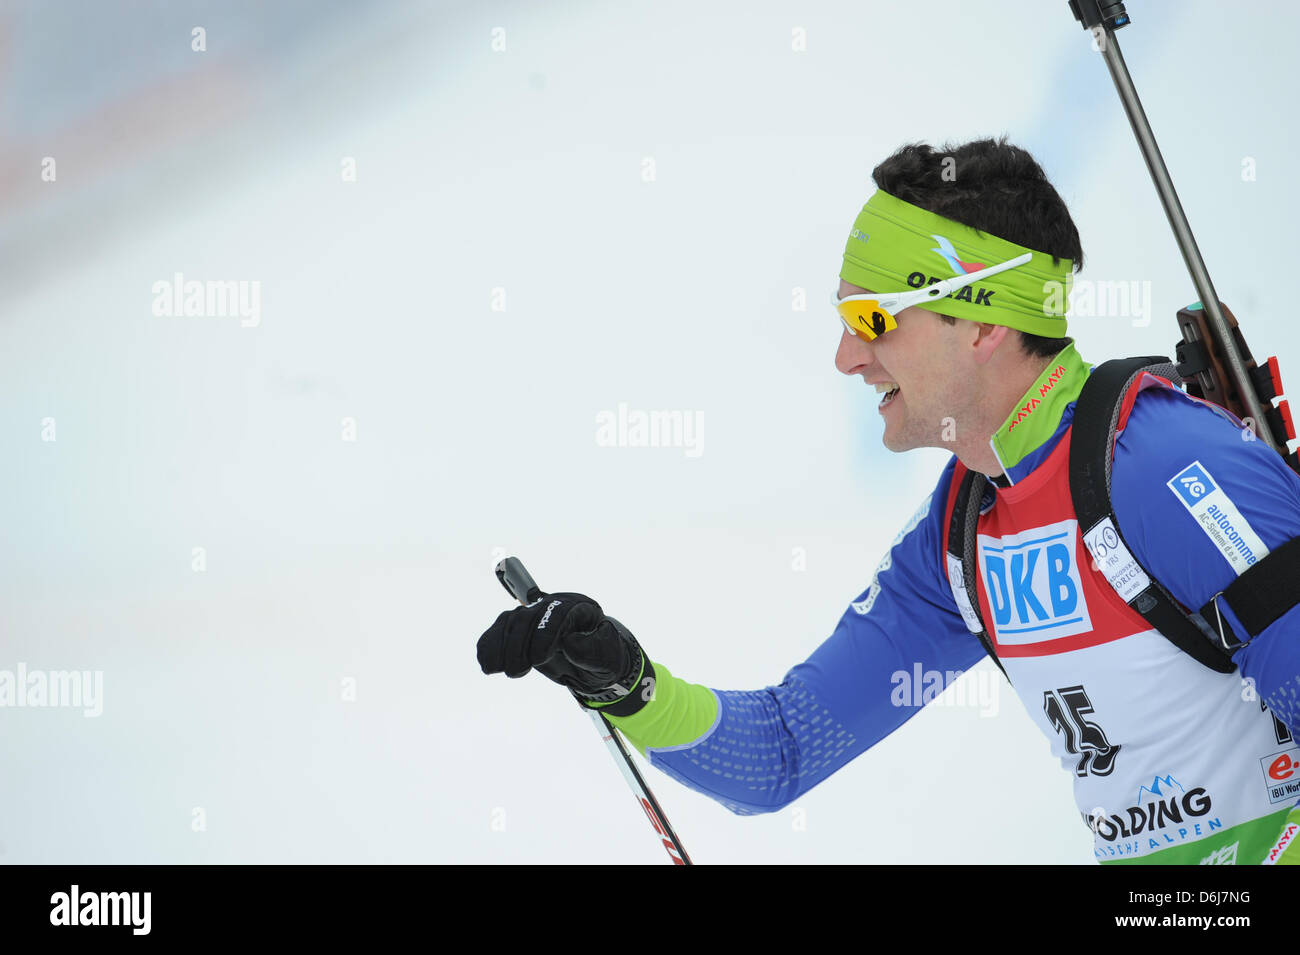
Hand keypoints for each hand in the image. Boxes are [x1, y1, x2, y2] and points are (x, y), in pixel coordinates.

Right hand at [477, 592, 651, 709]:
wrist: (594, 663)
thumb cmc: (605, 659)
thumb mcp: (609, 659)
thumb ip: (593, 651)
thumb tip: (570, 643)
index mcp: (580, 608)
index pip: (557, 613)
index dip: (545, 634)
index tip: (538, 660)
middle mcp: (555, 606)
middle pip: (529, 616)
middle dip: (519, 644)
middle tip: (517, 672)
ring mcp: (537, 615)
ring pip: (511, 622)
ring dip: (500, 646)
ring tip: (496, 670)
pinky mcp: (522, 628)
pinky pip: (500, 630)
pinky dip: (490, 644)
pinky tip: (487, 662)